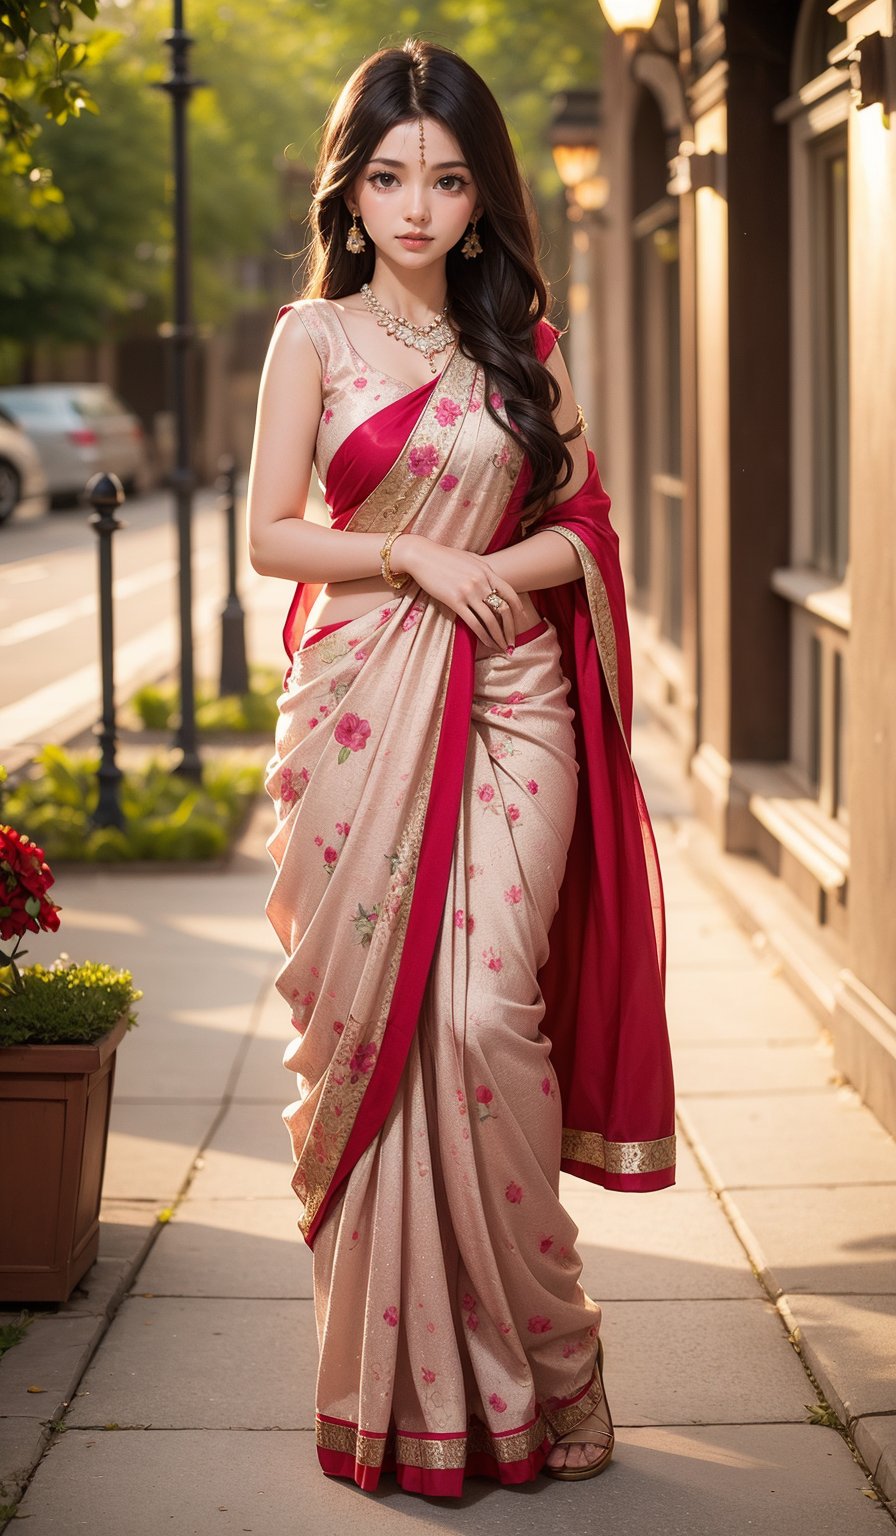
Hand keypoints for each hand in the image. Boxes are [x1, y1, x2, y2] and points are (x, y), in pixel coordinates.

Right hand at [392, 533, 526, 651]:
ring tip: (503, 647)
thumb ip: (481, 569)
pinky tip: (488, 643)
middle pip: (503, 609)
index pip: (510, 592)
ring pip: (491, 619)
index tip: (523, 620)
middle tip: (513, 642)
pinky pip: (474, 623)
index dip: (518, 608)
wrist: (421, 555)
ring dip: (499, 636)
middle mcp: (481, 582)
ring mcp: (468, 592)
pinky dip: (483, 635)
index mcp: (486, 571)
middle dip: (511, 628)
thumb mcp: (468, 559)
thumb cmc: (442, 556)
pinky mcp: (454, 601)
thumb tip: (490, 578)